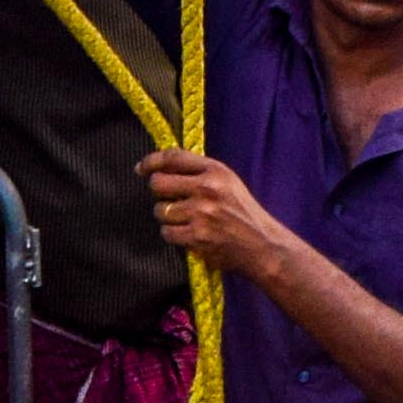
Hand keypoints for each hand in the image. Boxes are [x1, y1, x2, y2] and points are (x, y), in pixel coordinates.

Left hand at [147, 147, 291, 287]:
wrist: (261, 244)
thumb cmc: (242, 212)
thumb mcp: (227, 182)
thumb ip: (199, 173)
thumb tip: (161, 168)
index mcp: (215, 171)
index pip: (174, 158)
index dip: (152, 161)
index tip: (141, 168)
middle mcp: (207, 189)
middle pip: (159, 184)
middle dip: (158, 192)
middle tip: (168, 199)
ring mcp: (201, 214)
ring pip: (160, 211)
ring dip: (167, 217)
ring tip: (185, 220)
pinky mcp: (196, 237)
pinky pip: (167, 233)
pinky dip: (173, 235)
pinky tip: (188, 234)